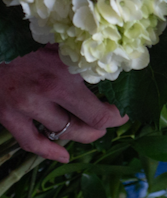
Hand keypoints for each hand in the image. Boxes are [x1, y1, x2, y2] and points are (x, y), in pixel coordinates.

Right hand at [0, 45, 127, 162]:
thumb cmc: (31, 41)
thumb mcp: (63, 42)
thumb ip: (85, 54)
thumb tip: (119, 56)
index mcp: (64, 75)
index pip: (98, 111)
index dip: (116, 117)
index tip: (124, 112)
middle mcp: (44, 95)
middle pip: (83, 125)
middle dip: (103, 126)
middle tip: (112, 121)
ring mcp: (25, 109)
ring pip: (61, 134)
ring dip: (81, 135)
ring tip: (94, 131)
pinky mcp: (8, 118)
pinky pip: (31, 143)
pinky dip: (49, 152)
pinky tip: (64, 156)